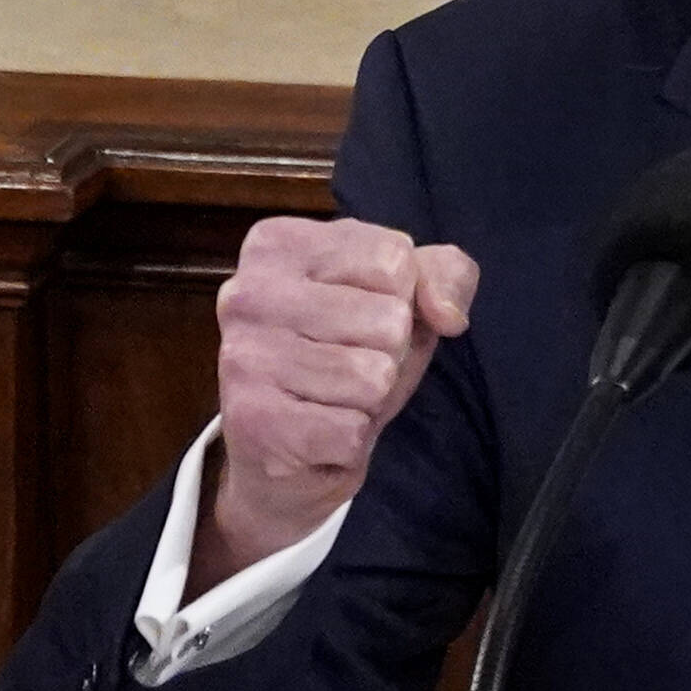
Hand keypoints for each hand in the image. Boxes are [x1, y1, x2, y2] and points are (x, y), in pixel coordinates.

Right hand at [204, 215, 481, 581]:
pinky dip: (350, 439)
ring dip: (370, 398)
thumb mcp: (405, 294)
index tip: (361, 310)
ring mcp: (243, 358)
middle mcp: (247, 293)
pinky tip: (317, 430)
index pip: (394, 259)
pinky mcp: (251, 422)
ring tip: (334, 396)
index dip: (401, 296)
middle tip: (350, 363)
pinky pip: (353, 431)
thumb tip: (447, 315)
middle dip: (388, 352)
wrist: (286, 447)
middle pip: (390, 319)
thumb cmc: (347, 351)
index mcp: (277, 243)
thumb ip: (444, 274)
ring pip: (374, 377)